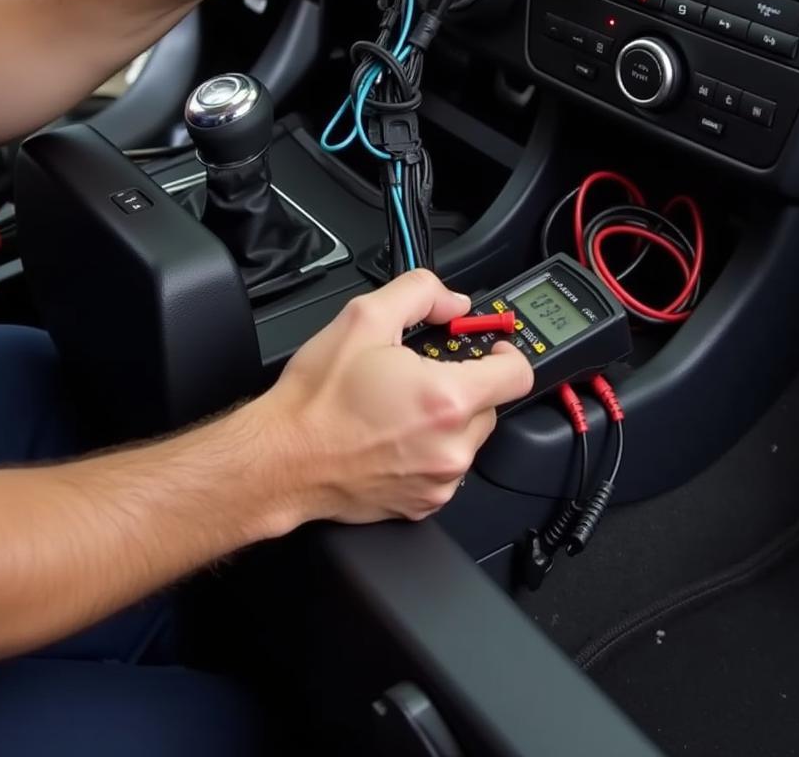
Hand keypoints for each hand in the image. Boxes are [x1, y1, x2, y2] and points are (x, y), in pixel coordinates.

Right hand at [262, 269, 533, 523]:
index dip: (507, 353)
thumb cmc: (315, 401)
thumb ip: (419, 293)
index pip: (518, 374)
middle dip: (464, 384)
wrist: (281, 460)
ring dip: (446, 420)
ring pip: (467, 438)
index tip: (492, 349)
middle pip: (490, 405)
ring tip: (398, 408)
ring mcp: (439, 482)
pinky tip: (391, 437)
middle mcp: (451, 448)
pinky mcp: (422, 505)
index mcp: (447, 401)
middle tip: (421, 375)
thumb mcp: (363, 319)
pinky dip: (428, 451)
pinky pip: (444, 469)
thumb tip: (451, 301)